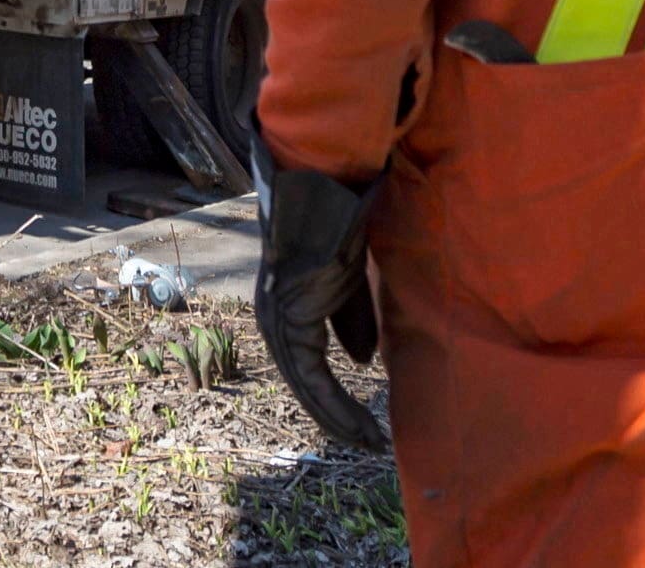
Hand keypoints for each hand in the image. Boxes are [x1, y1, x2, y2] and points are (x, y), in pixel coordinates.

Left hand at [255, 148, 388, 451]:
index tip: (365, 423)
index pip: (309, 371)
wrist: (327, 201)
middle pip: (306, 387)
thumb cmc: (336, 233)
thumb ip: (351, 324)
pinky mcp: (289, 324)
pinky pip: (312, 378)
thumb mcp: (348, 288)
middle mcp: (275, 325)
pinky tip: (359, 422)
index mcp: (287, 316)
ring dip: (340, 419)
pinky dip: (336, 404)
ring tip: (369, 441)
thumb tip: (360, 362)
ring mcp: (278, 326)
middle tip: (369, 443)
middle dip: (339, 419)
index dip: (336, 400)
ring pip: (308, 390)